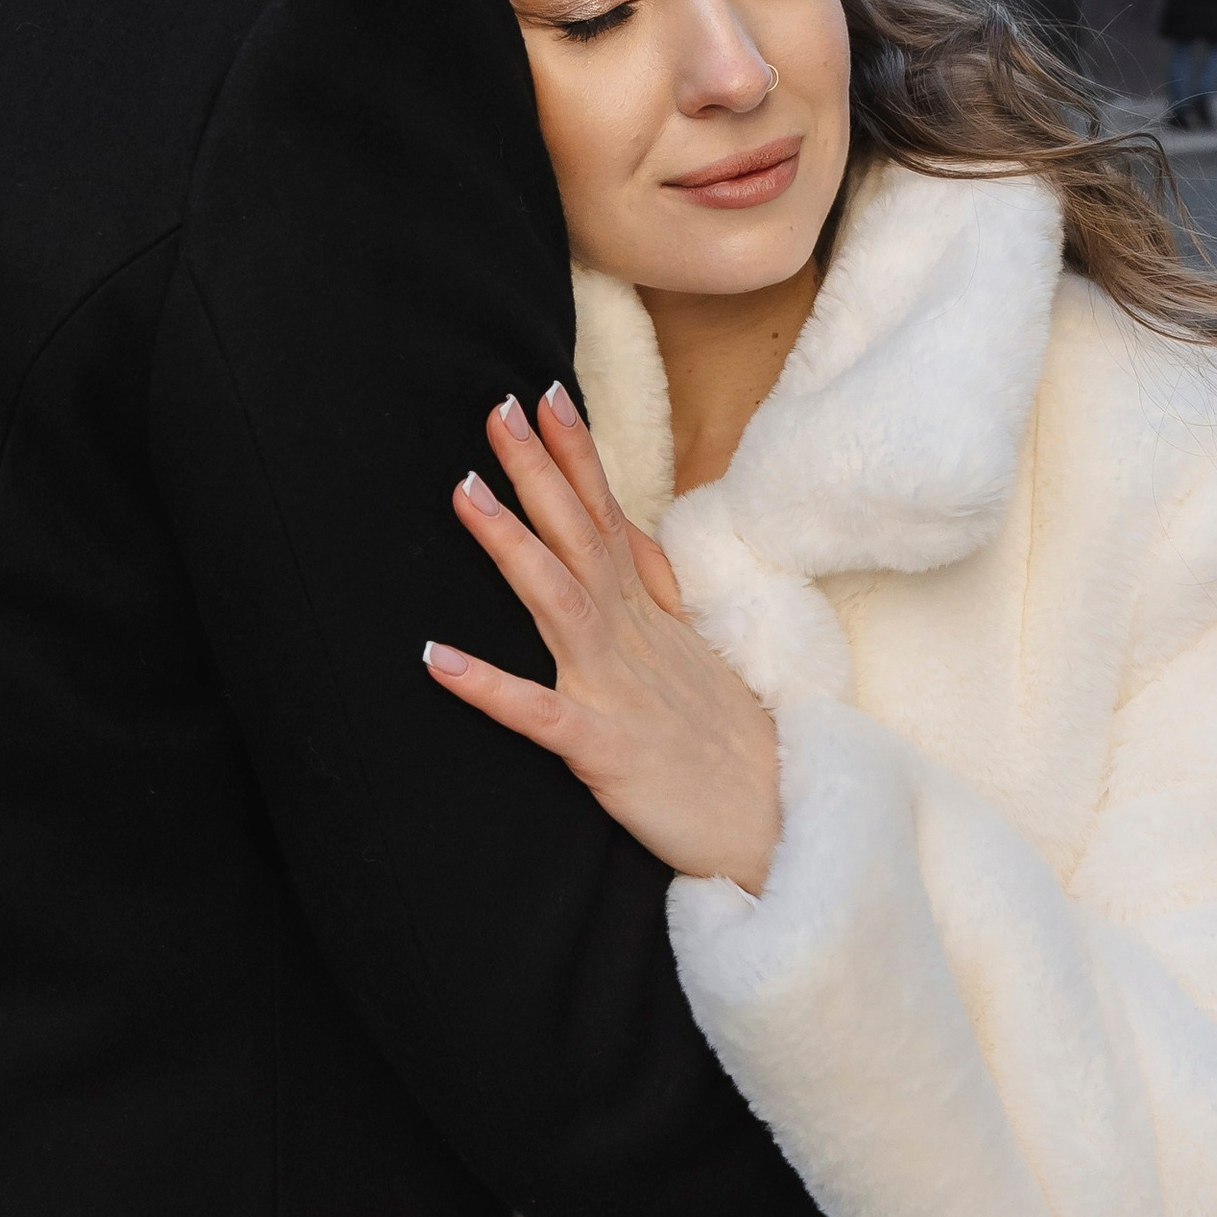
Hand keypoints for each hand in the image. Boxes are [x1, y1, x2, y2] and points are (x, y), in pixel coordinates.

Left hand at [425, 385, 780, 893]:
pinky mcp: (604, 750)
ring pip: (560, 600)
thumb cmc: (729, 744)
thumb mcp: (691, 653)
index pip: (608, 519)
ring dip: (511, 544)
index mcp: (648, 616)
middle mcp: (633, 637)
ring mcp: (618, 690)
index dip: (578, 457)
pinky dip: (490, 688)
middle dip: (538, 470)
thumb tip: (622, 535)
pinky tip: (437, 660)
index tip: (546, 394)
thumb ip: (651, 594)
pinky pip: (539, 716)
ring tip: (462, 492)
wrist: (779, 823)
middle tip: (498, 408)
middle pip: (580, 536)